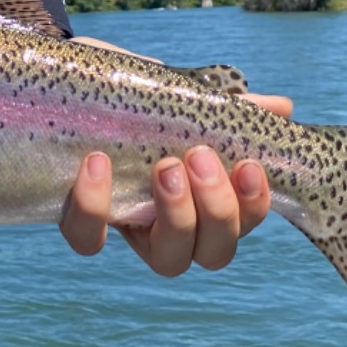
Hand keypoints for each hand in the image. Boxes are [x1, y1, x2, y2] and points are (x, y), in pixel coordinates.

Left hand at [59, 93, 290, 275]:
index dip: (252, 206)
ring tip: (164, 166)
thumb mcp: (175, 95)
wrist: (65, 85)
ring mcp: (127, 227)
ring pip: (167, 260)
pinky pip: (90, 239)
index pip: (241, 224)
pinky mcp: (78, 220)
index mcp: (199, 198)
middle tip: (198, 159)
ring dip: (176, 217)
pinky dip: (95, 205)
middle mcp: (168, 225)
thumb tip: (280, 107)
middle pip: (212, 254)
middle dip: (217, 211)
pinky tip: (97, 162)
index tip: (248, 165)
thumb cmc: (130, 100)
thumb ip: (222, 105)